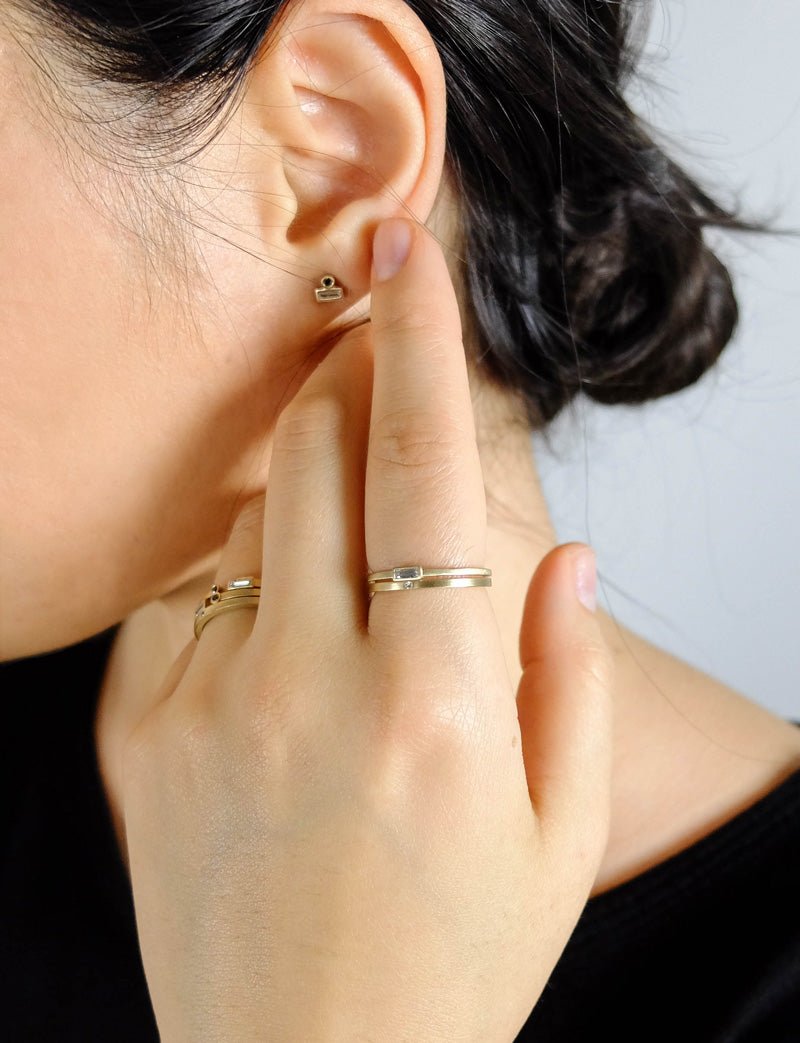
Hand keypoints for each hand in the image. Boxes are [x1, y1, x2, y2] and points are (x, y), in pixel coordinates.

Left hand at [118, 218, 614, 1041]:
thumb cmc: (450, 963)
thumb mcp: (560, 834)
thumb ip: (573, 676)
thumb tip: (556, 555)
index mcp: (437, 708)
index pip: (422, 469)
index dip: (418, 340)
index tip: (407, 249)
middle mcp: (310, 689)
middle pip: (316, 455)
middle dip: (349, 380)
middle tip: (374, 355)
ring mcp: (205, 707)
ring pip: (248, 512)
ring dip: (299, 475)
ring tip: (344, 543)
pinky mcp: (134, 734)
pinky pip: (186, 595)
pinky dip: (240, 574)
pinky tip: (281, 634)